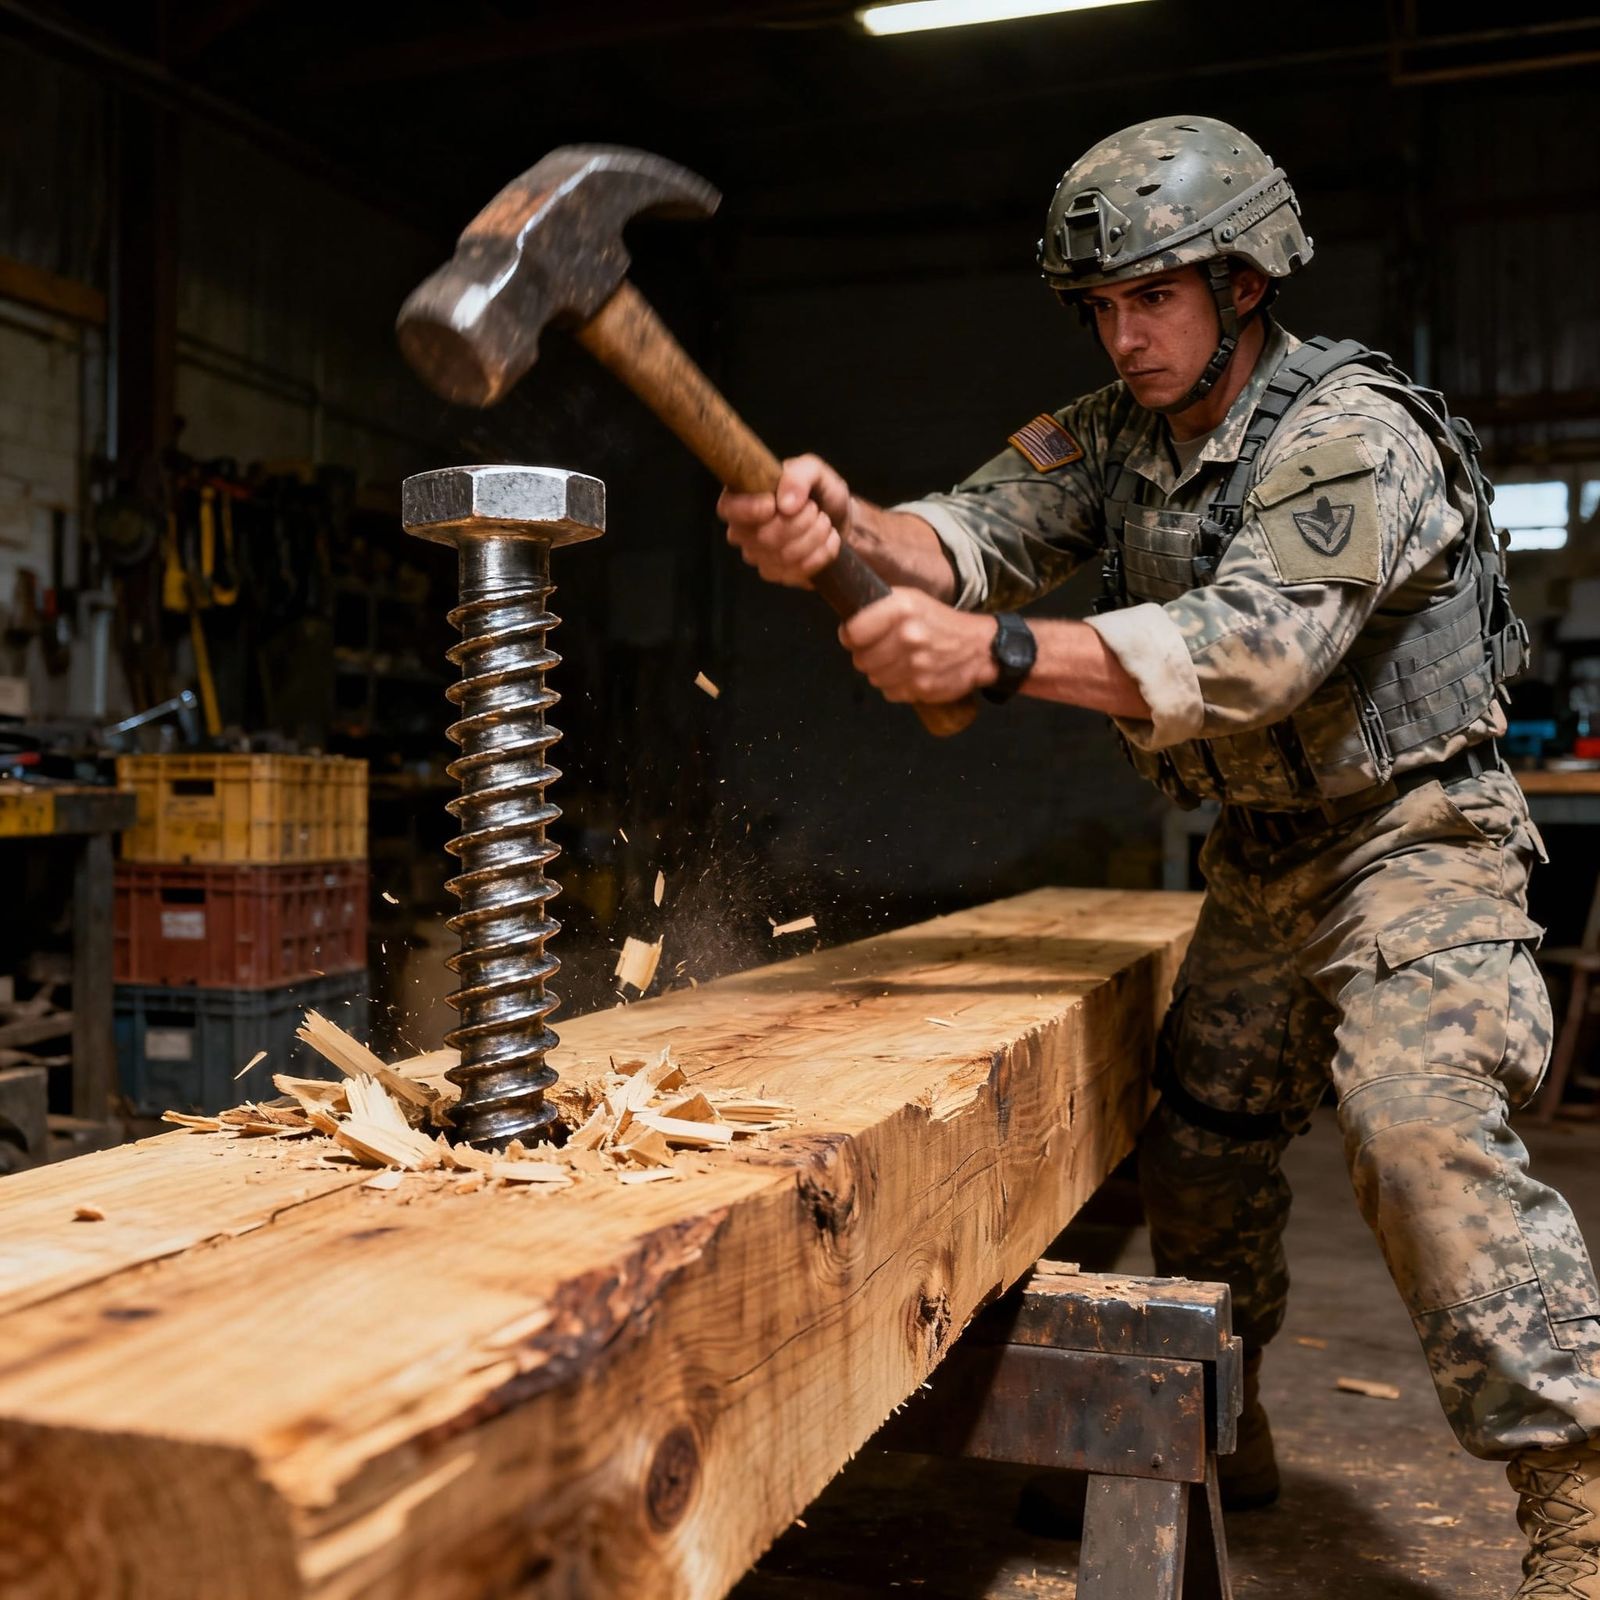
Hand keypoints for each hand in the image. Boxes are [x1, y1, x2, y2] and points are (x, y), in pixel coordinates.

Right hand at [718, 454, 849, 587]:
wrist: (839, 519)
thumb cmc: (820, 493)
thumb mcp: (815, 471)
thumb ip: (798, 475)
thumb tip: (784, 503)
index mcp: (743, 496)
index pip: (728, 508)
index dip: (749, 510)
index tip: (772, 504)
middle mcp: (743, 529)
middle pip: (763, 536)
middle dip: (800, 521)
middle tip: (814, 509)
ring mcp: (757, 556)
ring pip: (784, 555)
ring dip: (815, 535)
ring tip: (823, 521)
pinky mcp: (775, 574)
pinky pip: (798, 570)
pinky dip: (822, 553)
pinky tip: (826, 540)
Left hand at [838, 589, 998, 703]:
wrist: (980, 648)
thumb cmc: (940, 622)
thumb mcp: (912, 600)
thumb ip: (880, 609)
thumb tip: (848, 627)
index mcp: (902, 608)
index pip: (853, 632)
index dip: (851, 637)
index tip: (856, 637)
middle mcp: (908, 635)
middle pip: (860, 659)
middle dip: (866, 657)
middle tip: (883, 650)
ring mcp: (915, 664)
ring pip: (873, 678)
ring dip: (881, 673)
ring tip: (899, 662)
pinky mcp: (921, 687)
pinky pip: (890, 693)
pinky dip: (896, 687)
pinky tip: (910, 674)